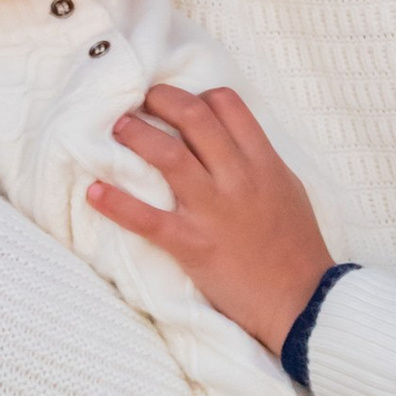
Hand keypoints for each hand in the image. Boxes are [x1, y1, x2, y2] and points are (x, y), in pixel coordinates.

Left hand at [88, 83, 334, 351]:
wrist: (302, 300)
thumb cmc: (296, 246)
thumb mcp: (288, 189)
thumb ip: (259, 160)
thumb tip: (229, 139)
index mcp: (263, 162)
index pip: (228, 105)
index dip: (198, 95)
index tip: (178, 100)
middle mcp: (238, 178)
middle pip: (194, 118)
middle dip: (161, 100)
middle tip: (140, 100)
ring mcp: (214, 211)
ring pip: (168, 156)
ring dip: (136, 135)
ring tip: (117, 128)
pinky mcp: (193, 245)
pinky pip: (147, 219)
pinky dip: (116, 203)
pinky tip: (94, 191)